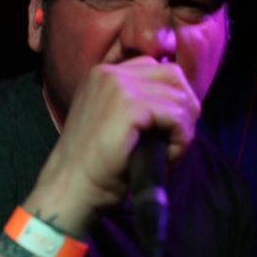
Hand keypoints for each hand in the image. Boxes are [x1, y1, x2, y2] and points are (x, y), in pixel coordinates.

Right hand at [34, 58, 200, 231]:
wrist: (71, 188)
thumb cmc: (94, 166)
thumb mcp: (114, 124)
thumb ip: (138, 106)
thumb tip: (180, 103)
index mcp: (103, 74)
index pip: (156, 68)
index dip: (171, 98)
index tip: (170, 128)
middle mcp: (109, 73)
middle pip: (172, 75)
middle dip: (185, 107)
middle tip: (179, 139)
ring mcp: (117, 86)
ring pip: (178, 95)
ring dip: (184, 127)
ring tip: (171, 153)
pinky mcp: (128, 106)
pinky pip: (175, 115)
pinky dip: (181, 138)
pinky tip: (168, 158)